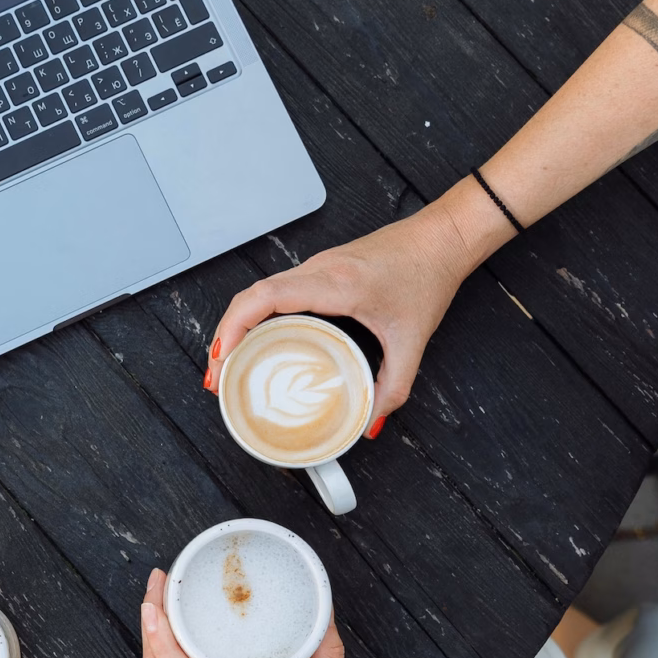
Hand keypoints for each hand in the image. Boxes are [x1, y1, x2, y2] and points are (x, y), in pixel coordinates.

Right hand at [207, 190, 497, 434]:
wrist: (440, 238)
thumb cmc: (426, 274)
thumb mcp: (412, 340)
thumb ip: (393, 386)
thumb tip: (372, 419)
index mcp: (336, 283)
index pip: (266, 298)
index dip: (235, 326)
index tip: (222, 357)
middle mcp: (318, 269)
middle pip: (250, 297)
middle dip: (225, 336)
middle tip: (216, 377)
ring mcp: (315, 266)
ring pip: (258, 292)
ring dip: (236, 325)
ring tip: (226, 363)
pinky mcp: (318, 268)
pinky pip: (273, 290)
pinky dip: (254, 315)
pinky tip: (253, 339)